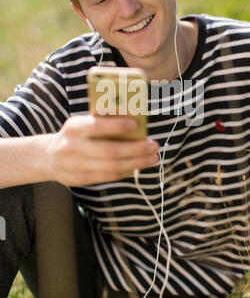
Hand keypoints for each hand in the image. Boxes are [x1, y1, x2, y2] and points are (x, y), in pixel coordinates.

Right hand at [45, 114, 159, 185]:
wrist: (48, 157)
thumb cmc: (75, 135)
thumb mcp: (82, 122)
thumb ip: (102, 120)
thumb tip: (133, 118)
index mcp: (74, 127)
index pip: (96, 126)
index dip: (116, 126)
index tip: (136, 124)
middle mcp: (72, 147)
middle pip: (109, 151)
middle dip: (136, 149)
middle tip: (153, 145)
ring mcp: (75, 166)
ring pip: (112, 167)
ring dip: (136, 163)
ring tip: (152, 157)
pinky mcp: (80, 179)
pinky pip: (108, 177)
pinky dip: (126, 171)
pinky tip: (138, 166)